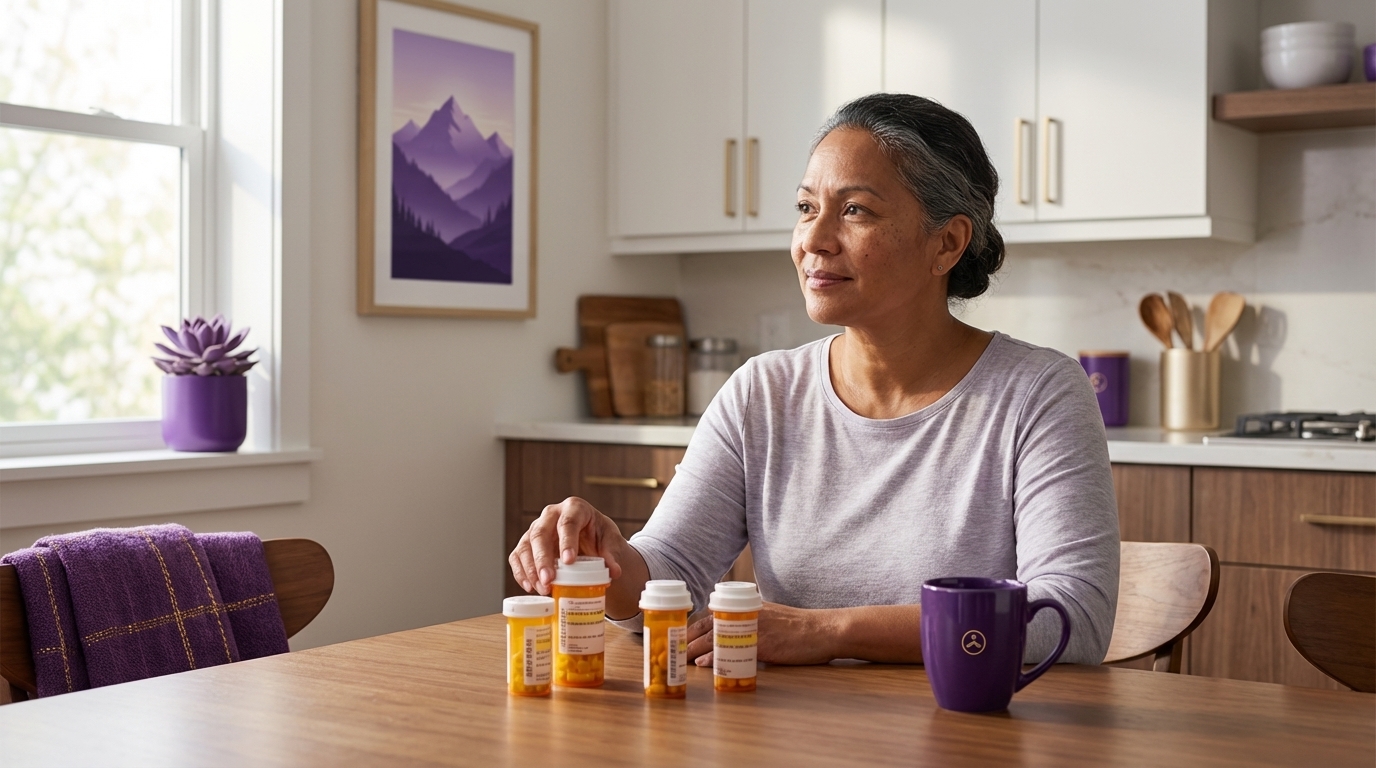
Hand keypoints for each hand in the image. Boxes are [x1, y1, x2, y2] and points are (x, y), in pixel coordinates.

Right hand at [508, 497, 629, 594]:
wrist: (590, 539)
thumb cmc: (600, 536)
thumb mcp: (611, 542)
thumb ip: (612, 555)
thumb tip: (614, 572)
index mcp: (574, 508)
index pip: (568, 521)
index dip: (567, 541)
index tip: (569, 561)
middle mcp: (551, 515)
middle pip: (541, 533)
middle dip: (543, 558)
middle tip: (549, 580)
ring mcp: (536, 528)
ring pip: (526, 545)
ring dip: (531, 569)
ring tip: (542, 588)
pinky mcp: (527, 543)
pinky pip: (518, 556)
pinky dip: (521, 572)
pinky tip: (530, 586)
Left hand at [686, 601, 840, 666]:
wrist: (825, 630)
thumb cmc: (801, 628)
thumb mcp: (773, 618)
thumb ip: (752, 623)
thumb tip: (733, 636)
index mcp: (749, 608)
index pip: (714, 615)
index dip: (694, 627)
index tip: (679, 636)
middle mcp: (748, 615)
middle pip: (709, 625)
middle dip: (689, 637)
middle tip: (671, 648)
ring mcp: (754, 628)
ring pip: (717, 637)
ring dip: (696, 648)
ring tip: (680, 657)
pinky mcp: (763, 643)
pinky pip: (733, 650)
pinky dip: (716, 657)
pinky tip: (704, 663)